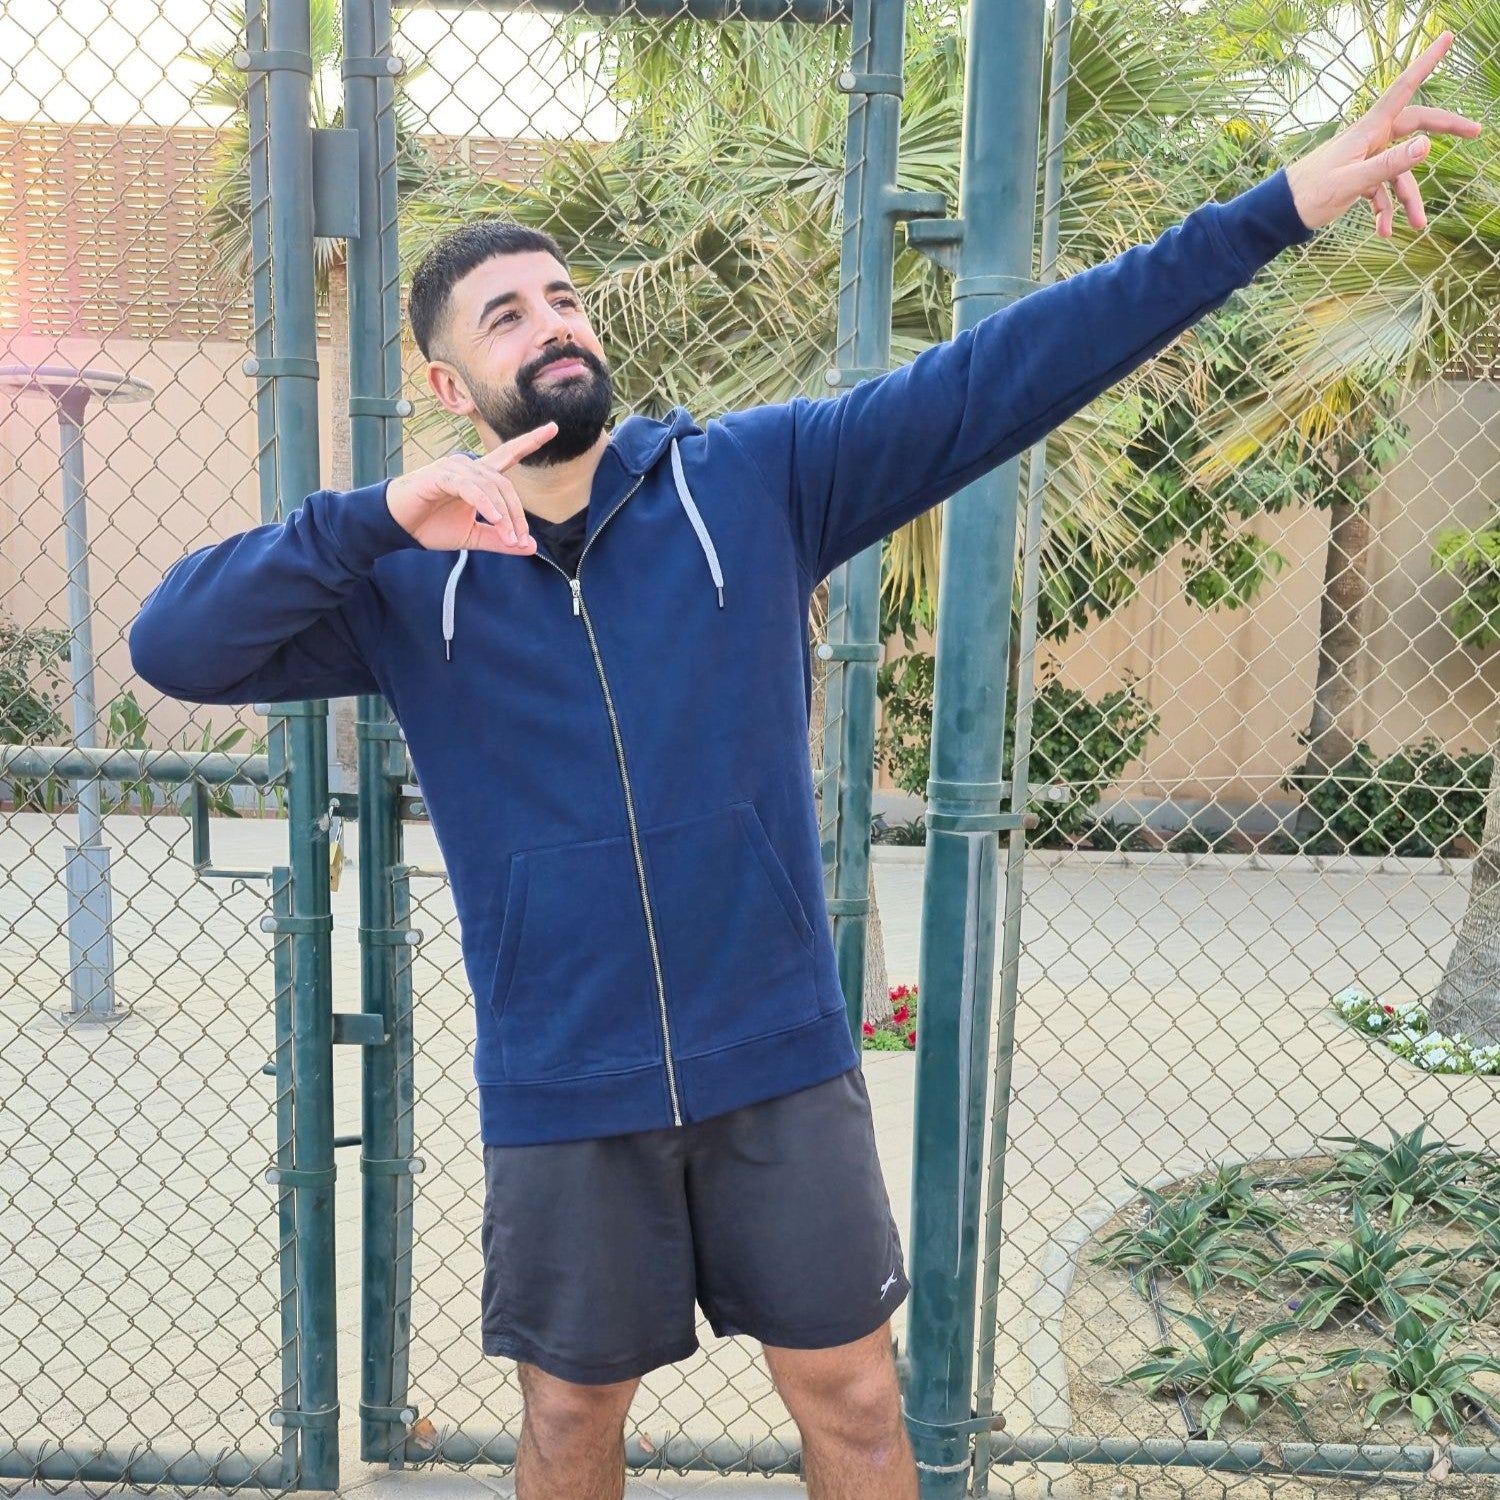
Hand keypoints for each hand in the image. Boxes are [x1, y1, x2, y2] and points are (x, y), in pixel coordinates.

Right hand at [385, 422, 557, 552]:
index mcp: (479, 477)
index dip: (530, 441)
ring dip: (504, 516)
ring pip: (492, 488)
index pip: (509, 455)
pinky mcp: (441, 476)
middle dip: (517, 515)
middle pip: (505, 485)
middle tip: (520, 540)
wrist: (398, 526)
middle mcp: (469, 466)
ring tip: (509, 538)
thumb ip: (499, 539)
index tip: (553, 428)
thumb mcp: (472, 537)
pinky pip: (472, 489)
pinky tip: (493, 519)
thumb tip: (530, 546)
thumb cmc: (432, 526)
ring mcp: (455, 468)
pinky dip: (485, 504)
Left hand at [1284, 31, 1481, 237]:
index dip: (1426, 62)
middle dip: (1445, 130)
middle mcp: (1369, 139)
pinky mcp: (1357, 179)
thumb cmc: (1311, 193)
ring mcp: (1364, 159)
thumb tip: (1426, 145)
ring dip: (1407, 199)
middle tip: (1476, 132)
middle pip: (1415, 127)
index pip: (1403, 89)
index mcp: (1369, 130)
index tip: (1446, 38)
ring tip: (1416, 226)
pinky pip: (1380, 192)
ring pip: (1399, 171)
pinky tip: (1383, 232)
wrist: (1280, 212)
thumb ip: (1389, 164)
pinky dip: (1384, 210)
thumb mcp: (1353, 181)